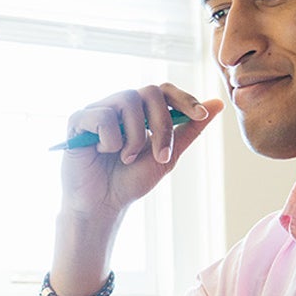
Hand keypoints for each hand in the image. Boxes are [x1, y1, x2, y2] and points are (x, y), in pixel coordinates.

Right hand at [59, 84, 222, 224]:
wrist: (103, 205)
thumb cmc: (131, 181)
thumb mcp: (167, 156)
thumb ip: (190, 129)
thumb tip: (217, 103)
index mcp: (141, 111)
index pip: (164, 90)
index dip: (184, 98)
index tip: (200, 116)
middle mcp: (120, 105)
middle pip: (150, 92)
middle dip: (162, 125)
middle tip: (160, 156)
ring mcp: (99, 110)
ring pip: (127, 101)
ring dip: (135, 137)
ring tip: (126, 159)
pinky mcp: (78, 120)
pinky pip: (102, 116)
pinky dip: (110, 141)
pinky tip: (102, 153)